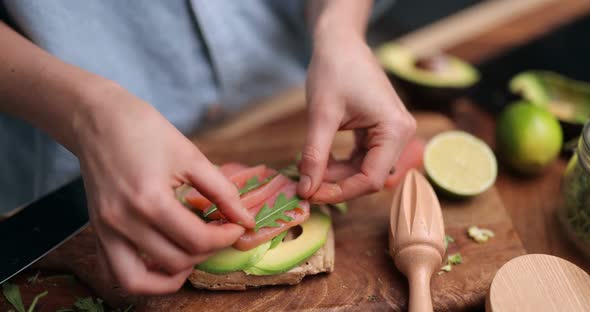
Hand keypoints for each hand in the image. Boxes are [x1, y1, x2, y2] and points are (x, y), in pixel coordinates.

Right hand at [72, 82, 254, 294]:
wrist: (99, 119)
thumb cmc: (145, 130)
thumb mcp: (190, 155)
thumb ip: (222, 191)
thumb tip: (245, 219)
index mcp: (150, 200)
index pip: (197, 240)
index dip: (226, 237)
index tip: (238, 226)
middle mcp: (124, 222)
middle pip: (176, 261)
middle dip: (207, 251)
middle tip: (219, 232)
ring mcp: (105, 231)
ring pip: (139, 282)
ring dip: (172, 276)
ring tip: (192, 256)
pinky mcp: (97, 232)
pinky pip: (113, 274)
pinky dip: (140, 279)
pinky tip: (161, 262)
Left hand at [298, 33, 415, 202]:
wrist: (340, 42)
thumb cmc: (334, 70)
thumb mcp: (321, 115)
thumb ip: (315, 155)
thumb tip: (306, 190)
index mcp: (395, 129)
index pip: (371, 178)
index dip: (340, 192)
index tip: (310, 194)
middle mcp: (401, 133)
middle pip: (369, 176)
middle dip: (336, 184)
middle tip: (305, 186)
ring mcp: (392, 132)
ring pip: (365, 169)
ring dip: (337, 175)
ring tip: (308, 173)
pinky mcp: (381, 131)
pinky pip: (362, 157)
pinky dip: (341, 163)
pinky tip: (319, 162)